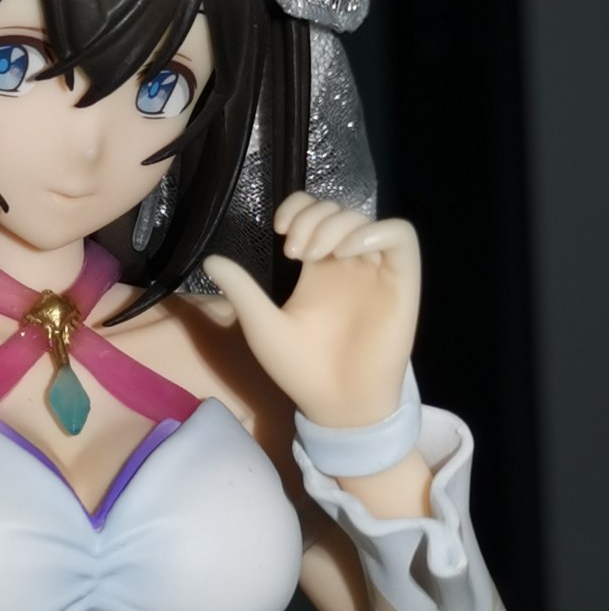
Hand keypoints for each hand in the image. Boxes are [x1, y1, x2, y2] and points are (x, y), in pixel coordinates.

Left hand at [202, 193, 419, 426]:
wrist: (336, 404)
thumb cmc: (301, 369)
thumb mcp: (262, 324)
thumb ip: (241, 290)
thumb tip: (209, 259)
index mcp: (317, 269)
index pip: (314, 213)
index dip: (298, 206)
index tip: (279, 229)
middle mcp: (347, 264)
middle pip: (337, 210)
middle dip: (312, 218)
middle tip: (294, 251)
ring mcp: (375, 270)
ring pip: (364, 218)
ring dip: (336, 224)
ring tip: (313, 256)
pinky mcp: (402, 281)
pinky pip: (401, 236)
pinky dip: (375, 231)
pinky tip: (347, 251)